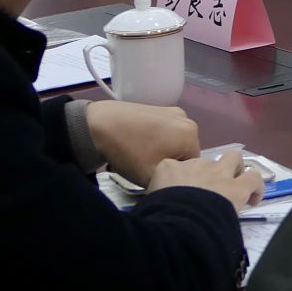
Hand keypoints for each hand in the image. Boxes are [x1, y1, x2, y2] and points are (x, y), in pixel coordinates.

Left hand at [84, 100, 199, 176]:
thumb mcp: (152, 178)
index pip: (192, 166)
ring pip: (173, 142)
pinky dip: (154, 139)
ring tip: (141, 156)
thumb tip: (174, 182)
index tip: (156, 178)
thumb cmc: (129, 152)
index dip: (175, 176)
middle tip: (147, 168)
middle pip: (184, 152)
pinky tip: (137, 144)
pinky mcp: (157, 107)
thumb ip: (171, 183)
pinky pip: (163, 131)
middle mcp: (188, 120)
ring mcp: (172, 111)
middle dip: (169, 162)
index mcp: (192, 135)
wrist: (98, 125)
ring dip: (162, 151)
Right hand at [145, 149, 262, 213]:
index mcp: (168, 168)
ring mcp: (218, 172)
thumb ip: (157, 197)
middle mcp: (195, 164)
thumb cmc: (156, 215)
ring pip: (234, 159)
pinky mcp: (236, 186)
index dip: (185, 181)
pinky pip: (253, 178)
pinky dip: (256, 188)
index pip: (179, 168)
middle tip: (212, 191)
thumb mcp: (148, 201)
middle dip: (212, 172)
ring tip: (236, 187)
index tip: (185, 196)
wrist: (175, 221)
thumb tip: (157, 208)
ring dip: (236, 171)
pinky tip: (253, 200)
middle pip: (208, 161)